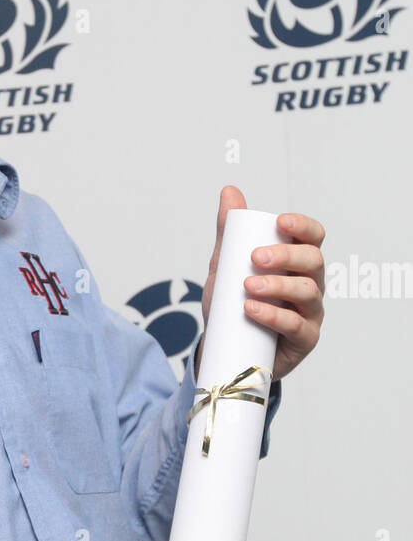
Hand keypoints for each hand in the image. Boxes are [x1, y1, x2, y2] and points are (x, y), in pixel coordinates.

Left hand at [195, 185, 324, 382]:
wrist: (227, 349)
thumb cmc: (234, 303)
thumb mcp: (227, 265)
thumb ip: (229, 231)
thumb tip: (229, 191)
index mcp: (297, 262)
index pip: (313, 237)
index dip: (303, 227)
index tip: (280, 221)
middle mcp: (310, 284)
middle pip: (314, 261)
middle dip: (286, 256)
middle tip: (255, 257)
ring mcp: (310, 313)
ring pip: (308, 292)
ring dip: (278, 286)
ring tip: (248, 286)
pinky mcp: (304, 339)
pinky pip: (296, 325)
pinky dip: (274, 316)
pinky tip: (252, 309)